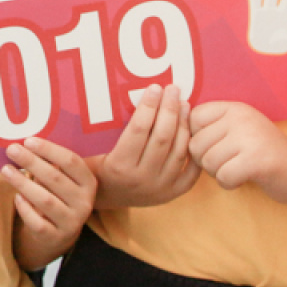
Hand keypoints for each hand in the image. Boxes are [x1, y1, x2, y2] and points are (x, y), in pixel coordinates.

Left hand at [0, 136, 94, 268]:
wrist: (59, 233)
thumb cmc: (56, 195)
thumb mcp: (61, 179)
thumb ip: (50, 162)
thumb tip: (24, 141)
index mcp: (89, 183)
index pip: (71, 161)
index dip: (50, 149)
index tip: (28, 141)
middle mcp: (85, 203)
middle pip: (56, 178)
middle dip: (31, 162)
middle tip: (11, 150)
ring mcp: (72, 222)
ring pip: (45, 200)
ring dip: (23, 183)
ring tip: (5, 170)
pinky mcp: (56, 237)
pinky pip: (37, 222)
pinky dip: (25, 209)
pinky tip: (16, 198)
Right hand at [95, 85, 198, 208]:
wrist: (104, 198)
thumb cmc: (95, 167)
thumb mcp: (92, 149)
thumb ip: (102, 128)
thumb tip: (112, 92)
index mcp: (119, 166)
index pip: (138, 129)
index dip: (148, 106)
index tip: (154, 88)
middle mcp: (141, 179)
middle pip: (162, 138)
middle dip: (169, 109)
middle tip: (173, 89)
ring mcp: (160, 189)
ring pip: (179, 151)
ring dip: (184, 125)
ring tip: (184, 105)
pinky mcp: (173, 194)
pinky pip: (192, 170)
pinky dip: (194, 150)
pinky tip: (194, 131)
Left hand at [189, 101, 286, 193]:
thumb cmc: (263, 154)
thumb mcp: (239, 129)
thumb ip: (212, 126)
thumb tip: (175, 126)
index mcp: (234, 107)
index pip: (193, 119)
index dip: (197, 138)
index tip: (216, 146)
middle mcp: (241, 117)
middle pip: (196, 144)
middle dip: (206, 161)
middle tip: (228, 163)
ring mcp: (250, 137)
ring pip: (207, 162)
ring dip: (218, 173)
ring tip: (237, 169)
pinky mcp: (257, 160)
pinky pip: (222, 176)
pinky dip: (229, 184)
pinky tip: (243, 179)